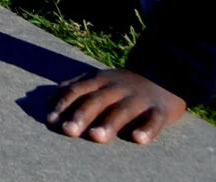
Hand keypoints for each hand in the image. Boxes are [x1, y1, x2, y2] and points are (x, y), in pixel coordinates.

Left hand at [48, 69, 185, 143]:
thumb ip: (77, 87)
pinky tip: (138, 139)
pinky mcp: (160, 109)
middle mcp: (117, 87)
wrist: (164, 76)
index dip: (64, 104)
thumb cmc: (124, 85)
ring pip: (123, 110)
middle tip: (68, 131)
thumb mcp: (99, 79)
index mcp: (99, 80)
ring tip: (96, 137)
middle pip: (97, 101)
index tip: (51, 120)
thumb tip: (51, 99)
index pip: (77, 91)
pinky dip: (147, 129)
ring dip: (109, 123)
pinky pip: (154, 120)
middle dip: (81, 115)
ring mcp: (139, 98)